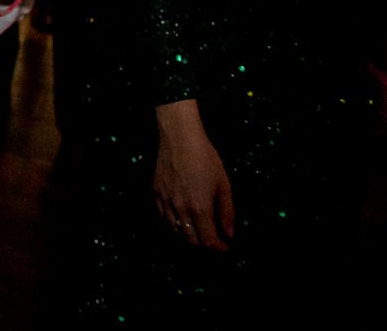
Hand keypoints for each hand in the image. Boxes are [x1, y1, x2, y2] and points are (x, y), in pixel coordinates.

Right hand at [153, 100, 234, 250]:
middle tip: (213, 238)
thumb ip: (227, 212)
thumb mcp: (224, 184)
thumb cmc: (205, 158)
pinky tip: (182, 218)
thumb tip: (229, 233)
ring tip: (199, 230)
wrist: (179, 138)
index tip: (225, 246)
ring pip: (175, 231)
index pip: (208, 240)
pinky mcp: (156, 193)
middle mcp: (180, 209)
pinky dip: (174, 224)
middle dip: (204, 243)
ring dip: (188, 235)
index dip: (218, 247)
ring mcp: (166, 201)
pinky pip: (164, 217)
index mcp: (200, 208)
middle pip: (190, 240)